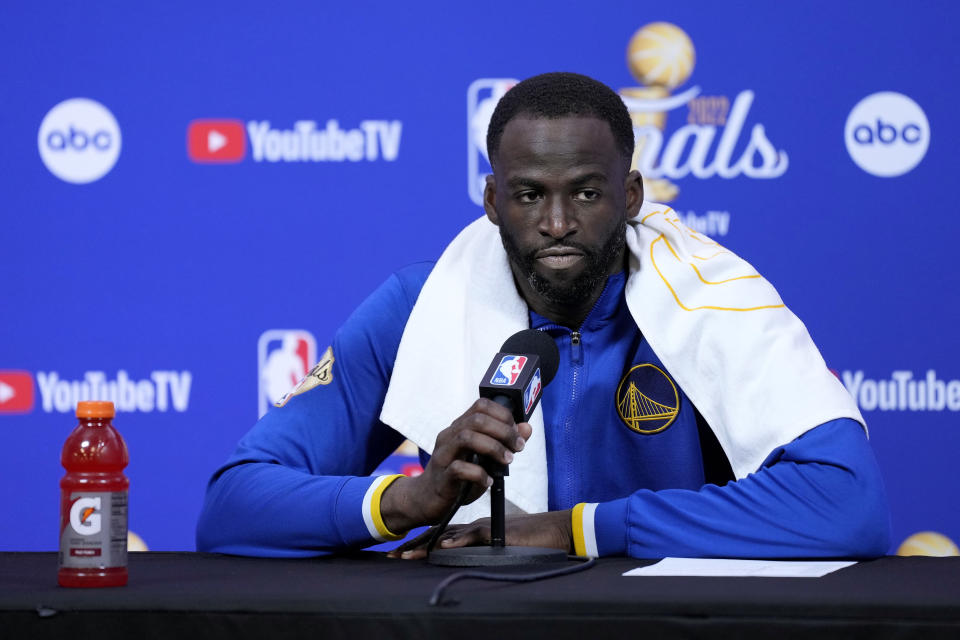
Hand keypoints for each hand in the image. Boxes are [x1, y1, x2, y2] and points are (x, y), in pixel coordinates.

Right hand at [380, 398, 532, 533]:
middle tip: (517, 447)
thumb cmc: (459, 476)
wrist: (427, 498)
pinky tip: (488, 481)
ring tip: (507, 460)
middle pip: (477, 419)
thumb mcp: (484, 457)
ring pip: (466, 438)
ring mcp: (444, 455)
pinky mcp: (442, 477)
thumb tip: (526, 428)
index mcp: (459, 427)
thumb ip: (504, 441)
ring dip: (493, 448)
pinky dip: (479, 474)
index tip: (517, 433)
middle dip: (503, 431)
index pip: (481, 406)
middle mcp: (449, 436)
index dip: (504, 415)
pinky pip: (459, 469)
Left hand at [386, 510, 572, 558]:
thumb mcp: (503, 543)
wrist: (554, 530)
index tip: (402, 552)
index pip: (443, 535)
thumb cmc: (532, 537)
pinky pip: (473, 538)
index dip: (422, 542)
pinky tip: (442, 549)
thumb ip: (486, 545)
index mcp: (475, 528)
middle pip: (438, 535)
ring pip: (449, 537)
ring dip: (427, 547)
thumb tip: (470, 555)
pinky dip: (457, 543)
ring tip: (406, 555)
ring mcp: (483, 529)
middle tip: (392, 555)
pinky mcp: (495, 533)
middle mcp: (474, 527)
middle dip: (415, 545)